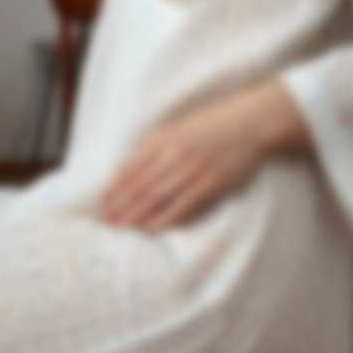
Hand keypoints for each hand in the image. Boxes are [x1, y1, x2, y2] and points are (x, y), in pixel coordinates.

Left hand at [99, 90, 269, 232]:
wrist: (251, 122)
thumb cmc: (213, 124)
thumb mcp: (180, 127)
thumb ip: (157, 146)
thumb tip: (132, 168)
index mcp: (164, 138)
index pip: (132, 167)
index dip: (114, 187)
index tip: (100, 202)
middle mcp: (175, 154)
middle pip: (140, 185)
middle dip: (119, 204)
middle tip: (104, 221)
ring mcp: (193, 170)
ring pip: (157, 197)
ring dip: (135, 214)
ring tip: (119, 228)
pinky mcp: (211, 184)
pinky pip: (183, 206)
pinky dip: (164, 219)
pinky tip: (150, 229)